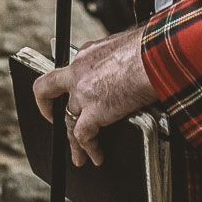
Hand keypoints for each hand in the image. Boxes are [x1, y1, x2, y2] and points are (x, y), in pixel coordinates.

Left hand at [30, 27, 155, 167]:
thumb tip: (130, 67)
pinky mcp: (93, 111)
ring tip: (79, 155)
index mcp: (87, 53)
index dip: (72, 83)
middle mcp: (79, 72)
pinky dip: (89, 149)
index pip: (72, 70)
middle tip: (53, 118)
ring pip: (67, 119)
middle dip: (46, 106)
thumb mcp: (125, 45)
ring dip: (73, 140)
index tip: (75, 91)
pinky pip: (83, 136)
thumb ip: (117, 59)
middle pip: (48, 90)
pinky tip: (95, 156)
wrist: (155, 56)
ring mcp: (82, 92)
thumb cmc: (149, 49)